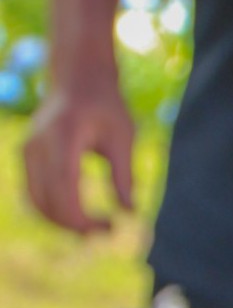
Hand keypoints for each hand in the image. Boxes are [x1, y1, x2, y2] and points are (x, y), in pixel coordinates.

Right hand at [23, 82, 134, 233]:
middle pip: (47, 202)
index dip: (82, 217)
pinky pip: (34, 194)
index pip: (63, 189)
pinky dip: (55, 211)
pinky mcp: (27, 156)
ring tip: (96, 227)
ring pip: (36, 203)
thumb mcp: (123, 137)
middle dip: (76, 226)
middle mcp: (38, 145)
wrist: (77, 77)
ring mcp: (27, 151)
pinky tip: (80, 217)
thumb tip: (129, 212)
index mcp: (62, 137)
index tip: (110, 227)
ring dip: (64, 223)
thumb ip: (124, 176)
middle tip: (109, 230)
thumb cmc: (106, 105)